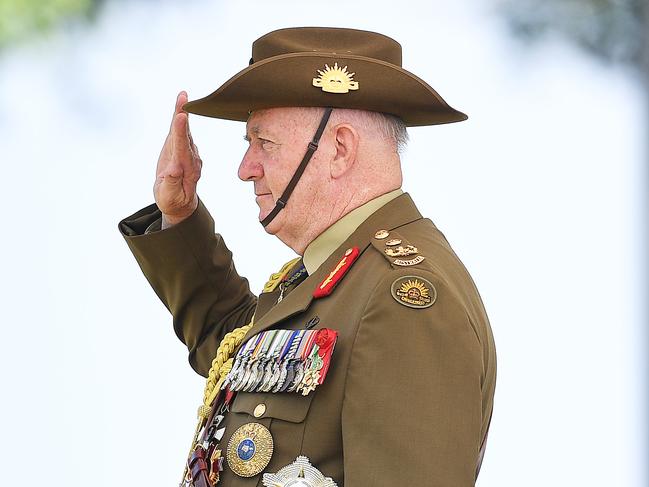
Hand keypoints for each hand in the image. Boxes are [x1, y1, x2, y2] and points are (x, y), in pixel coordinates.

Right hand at [154, 91, 201, 224]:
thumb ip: (172, 184)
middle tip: (183, 98)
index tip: (180, 118)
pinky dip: (180, 117)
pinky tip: (181, 104)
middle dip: (183, 116)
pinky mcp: (182, 148)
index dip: (180, 132)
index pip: (182, 148)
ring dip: (182, 112)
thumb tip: (173, 169)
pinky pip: (180, 131)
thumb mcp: (169, 197)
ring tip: (182, 96)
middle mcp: (190, 158)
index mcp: (187, 169)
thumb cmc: (173, 200)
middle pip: (185, 135)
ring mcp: (188, 152)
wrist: (180, 202)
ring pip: (184, 130)